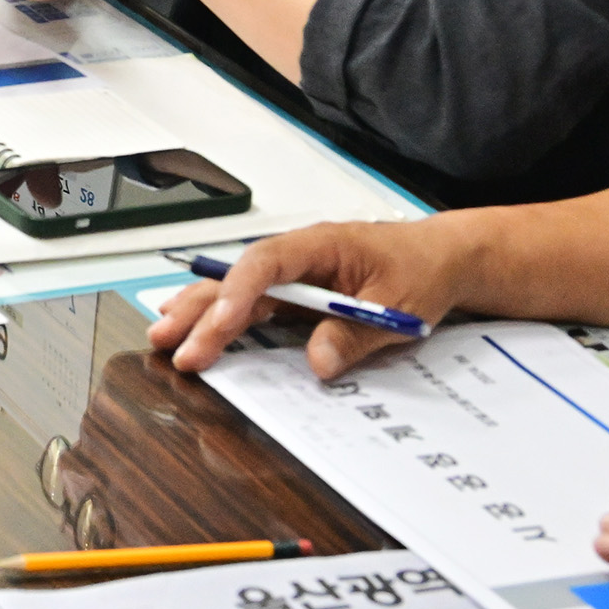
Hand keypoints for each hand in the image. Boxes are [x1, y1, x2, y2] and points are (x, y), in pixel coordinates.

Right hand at [146, 217, 479, 378]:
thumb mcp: (399, 307)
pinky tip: (190, 321)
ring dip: (198, 311)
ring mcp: (293, 273)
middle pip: (236, 278)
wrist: (444, 258)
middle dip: (200, 309)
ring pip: (235, 289)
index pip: (265, 264)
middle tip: (170, 340)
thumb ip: (355, 334)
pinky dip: (218, 313)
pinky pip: (250, 301)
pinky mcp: (296, 291)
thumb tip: (317, 363)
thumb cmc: (422, 270)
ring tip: (163, 334)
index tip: (221, 325)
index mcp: (319, 246)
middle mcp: (297, 256)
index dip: (239, 294)